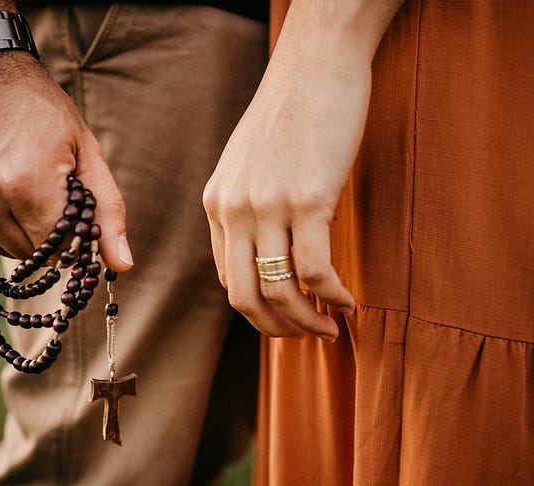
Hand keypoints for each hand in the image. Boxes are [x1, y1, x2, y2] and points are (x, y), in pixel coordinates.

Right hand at [0, 52, 133, 271]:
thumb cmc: (40, 110)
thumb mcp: (85, 151)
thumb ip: (106, 210)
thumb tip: (122, 266)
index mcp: (24, 183)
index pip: (59, 251)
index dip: (73, 241)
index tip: (76, 219)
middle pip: (29, 254)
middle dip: (45, 235)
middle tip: (46, 194)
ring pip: (0, 249)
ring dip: (16, 231)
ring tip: (17, 185)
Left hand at [203, 29, 372, 340]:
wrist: (315, 65)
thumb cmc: (290, 114)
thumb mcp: (249, 164)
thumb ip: (248, 207)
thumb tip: (268, 254)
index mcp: (216, 203)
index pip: (226, 278)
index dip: (256, 309)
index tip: (285, 318)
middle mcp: (233, 209)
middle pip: (243, 297)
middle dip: (275, 330)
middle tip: (305, 338)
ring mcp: (267, 205)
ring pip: (278, 291)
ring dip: (307, 323)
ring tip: (332, 330)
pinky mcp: (307, 198)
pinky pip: (315, 271)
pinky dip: (333, 297)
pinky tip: (351, 303)